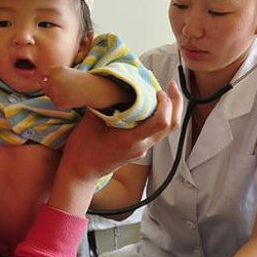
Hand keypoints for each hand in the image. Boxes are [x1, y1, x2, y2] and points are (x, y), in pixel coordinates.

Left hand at [38, 65, 94, 108]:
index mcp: (55, 70)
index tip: (53, 80)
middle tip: (64, 87)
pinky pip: (56, 103)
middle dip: (50, 87)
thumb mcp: (65, 71)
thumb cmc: (79, 79)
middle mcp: (53, 80)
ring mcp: (55, 92)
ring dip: (56, 95)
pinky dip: (62, 102)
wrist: (92, 89)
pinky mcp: (58, 102)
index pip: (43, 75)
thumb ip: (52, 74)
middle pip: (44, 86)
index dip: (46, 78)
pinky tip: (71, 98)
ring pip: (49, 95)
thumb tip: (40, 81)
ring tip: (68, 92)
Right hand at [61, 80, 182, 183]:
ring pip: (165, 129)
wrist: (81, 172)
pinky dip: (156, 116)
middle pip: (172, 126)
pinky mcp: (139, 150)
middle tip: (171, 84)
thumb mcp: (91, 122)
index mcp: (131, 140)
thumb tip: (118, 84)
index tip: (157, 90)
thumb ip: (107, 104)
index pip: (162, 122)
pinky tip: (146, 106)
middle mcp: (141, 146)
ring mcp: (142, 150)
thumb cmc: (82, 148)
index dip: (166, 103)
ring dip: (168, 110)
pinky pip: (155, 132)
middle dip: (176, 102)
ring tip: (161, 92)